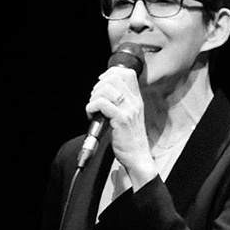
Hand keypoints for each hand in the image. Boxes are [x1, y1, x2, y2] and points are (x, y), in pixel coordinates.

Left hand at [84, 65, 155, 185]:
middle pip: (114, 78)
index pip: (127, 73)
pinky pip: (102, 104)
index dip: (110, 73)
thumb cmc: (129, 139)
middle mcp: (135, 102)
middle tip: (94, 99)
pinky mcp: (121, 120)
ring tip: (93, 109)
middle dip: (98, 86)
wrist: (137, 157)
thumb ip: (121, 102)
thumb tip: (102, 89)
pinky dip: (91, 107)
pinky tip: (91, 116)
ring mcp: (129, 110)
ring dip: (94, 97)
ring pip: (106, 89)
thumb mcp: (129, 116)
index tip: (101, 83)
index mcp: (137, 99)